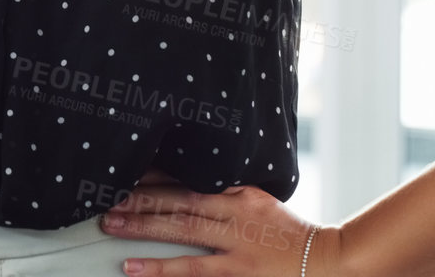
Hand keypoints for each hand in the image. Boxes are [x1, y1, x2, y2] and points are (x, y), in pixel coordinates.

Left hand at [99, 179, 344, 274]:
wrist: (330, 262)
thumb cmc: (289, 234)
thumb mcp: (260, 201)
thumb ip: (227, 191)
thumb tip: (186, 184)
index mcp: (241, 191)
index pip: (190, 176)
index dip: (154, 174)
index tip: (125, 169)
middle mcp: (237, 211)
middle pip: (179, 198)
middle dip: (139, 196)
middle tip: (104, 193)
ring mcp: (237, 242)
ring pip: (181, 229)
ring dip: (142, 226)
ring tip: (109, 224)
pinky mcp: (238, 270)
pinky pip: (193, 269)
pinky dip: (161, 268)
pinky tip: (134, 267)